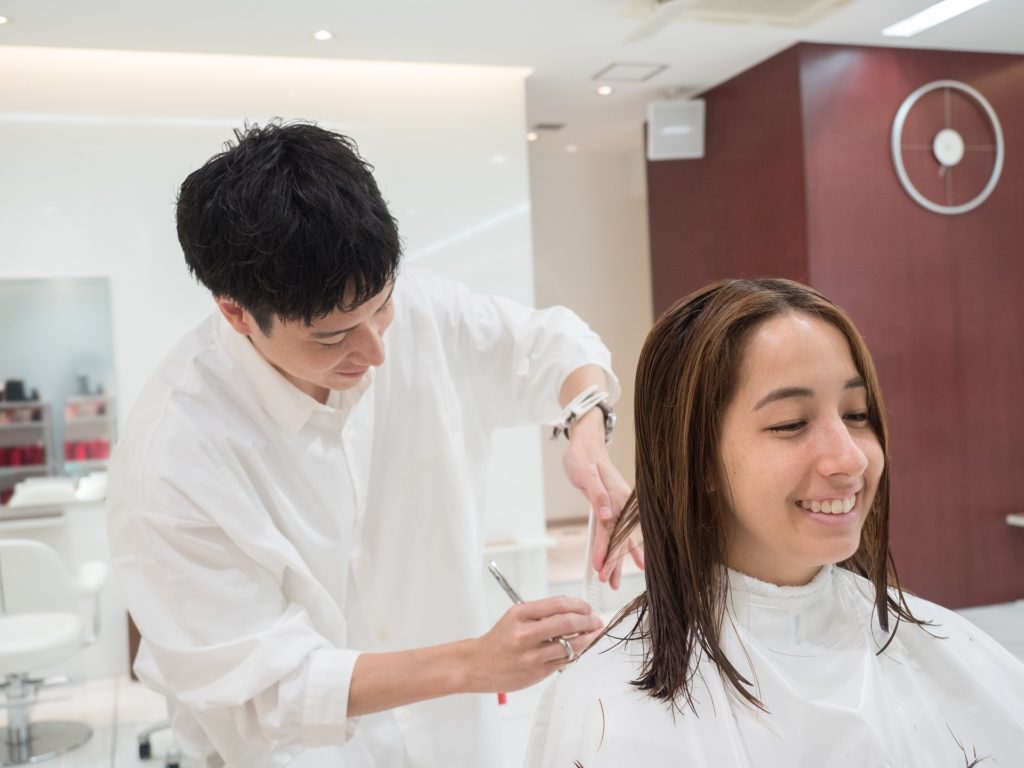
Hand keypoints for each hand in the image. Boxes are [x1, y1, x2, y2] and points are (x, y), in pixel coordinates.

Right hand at [465, 597, 602, 692]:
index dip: (579, 605)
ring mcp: (531, 655)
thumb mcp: (515, 617)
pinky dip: (574, 653)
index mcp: (520, 614)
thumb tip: (575, 611)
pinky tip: (577, 649)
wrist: (477, 665)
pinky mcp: (536, 672)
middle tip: (596, 622)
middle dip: (588, 621)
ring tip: (592, 635)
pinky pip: (563, 661)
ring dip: (587, 639)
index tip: (588, 608)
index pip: (559, 604)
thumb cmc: (499, 639)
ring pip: (570, 645)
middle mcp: (525, 633)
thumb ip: (542, 613)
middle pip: (567, 622)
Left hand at [562, 409, 644, 589]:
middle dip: (613, 562)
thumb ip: (597, 494)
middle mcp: (623, 503)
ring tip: (614, 582)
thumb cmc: (583, 457)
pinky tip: (637, 562)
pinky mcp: (617, 506)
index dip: (606, 551)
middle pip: (619, 539)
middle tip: (607, 583)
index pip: (611, 530)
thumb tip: (606, 515)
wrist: (586, 443)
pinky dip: (627, 548)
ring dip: (619, 560)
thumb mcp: (585, 473)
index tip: (600, 569)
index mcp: (617, 496)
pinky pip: (621, 532)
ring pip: (621, 538)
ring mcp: (622, 505)